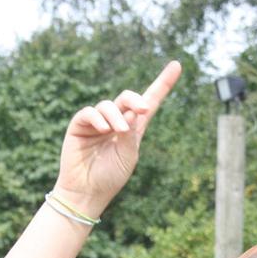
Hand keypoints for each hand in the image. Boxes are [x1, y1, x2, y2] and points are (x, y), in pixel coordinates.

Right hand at [54, 60, 181, 216]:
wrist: (87, 192)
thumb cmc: (110, 177)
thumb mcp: (128, 155)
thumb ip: (131, 133)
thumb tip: (134, 110)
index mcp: (133, 128)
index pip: (149, 102)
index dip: (163, 84)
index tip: (177, 65)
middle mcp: (116, 121)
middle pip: (127, 99)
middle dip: (136, 100)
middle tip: (144, 109)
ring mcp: (97, 122)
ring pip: (109, 105)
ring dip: (116, 116)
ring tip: (119, 131)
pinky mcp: (80, 125)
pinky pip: (89, 113)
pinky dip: (98, 117)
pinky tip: (105, 128)